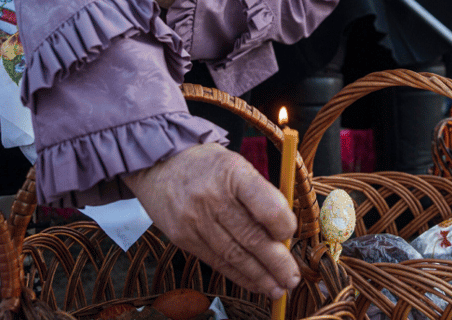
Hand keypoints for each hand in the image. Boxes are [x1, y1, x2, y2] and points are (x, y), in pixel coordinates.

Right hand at [124, 143, 298, 298]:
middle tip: (292, 278)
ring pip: (234, 256)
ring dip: (259, 276)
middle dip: (277, 263)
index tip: (291, 233)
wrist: (159, 163)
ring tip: (277, 288)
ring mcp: (195, 220)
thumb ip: (260, 194)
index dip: (283, 224)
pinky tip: (255, 283)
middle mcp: (213, 197)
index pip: (265, 204)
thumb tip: (284, 232)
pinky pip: (216, 262)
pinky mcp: (183, 238)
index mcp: (233, 172)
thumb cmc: (207, 166)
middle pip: (251, 237)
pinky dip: (239, 276)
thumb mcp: (237, 165)